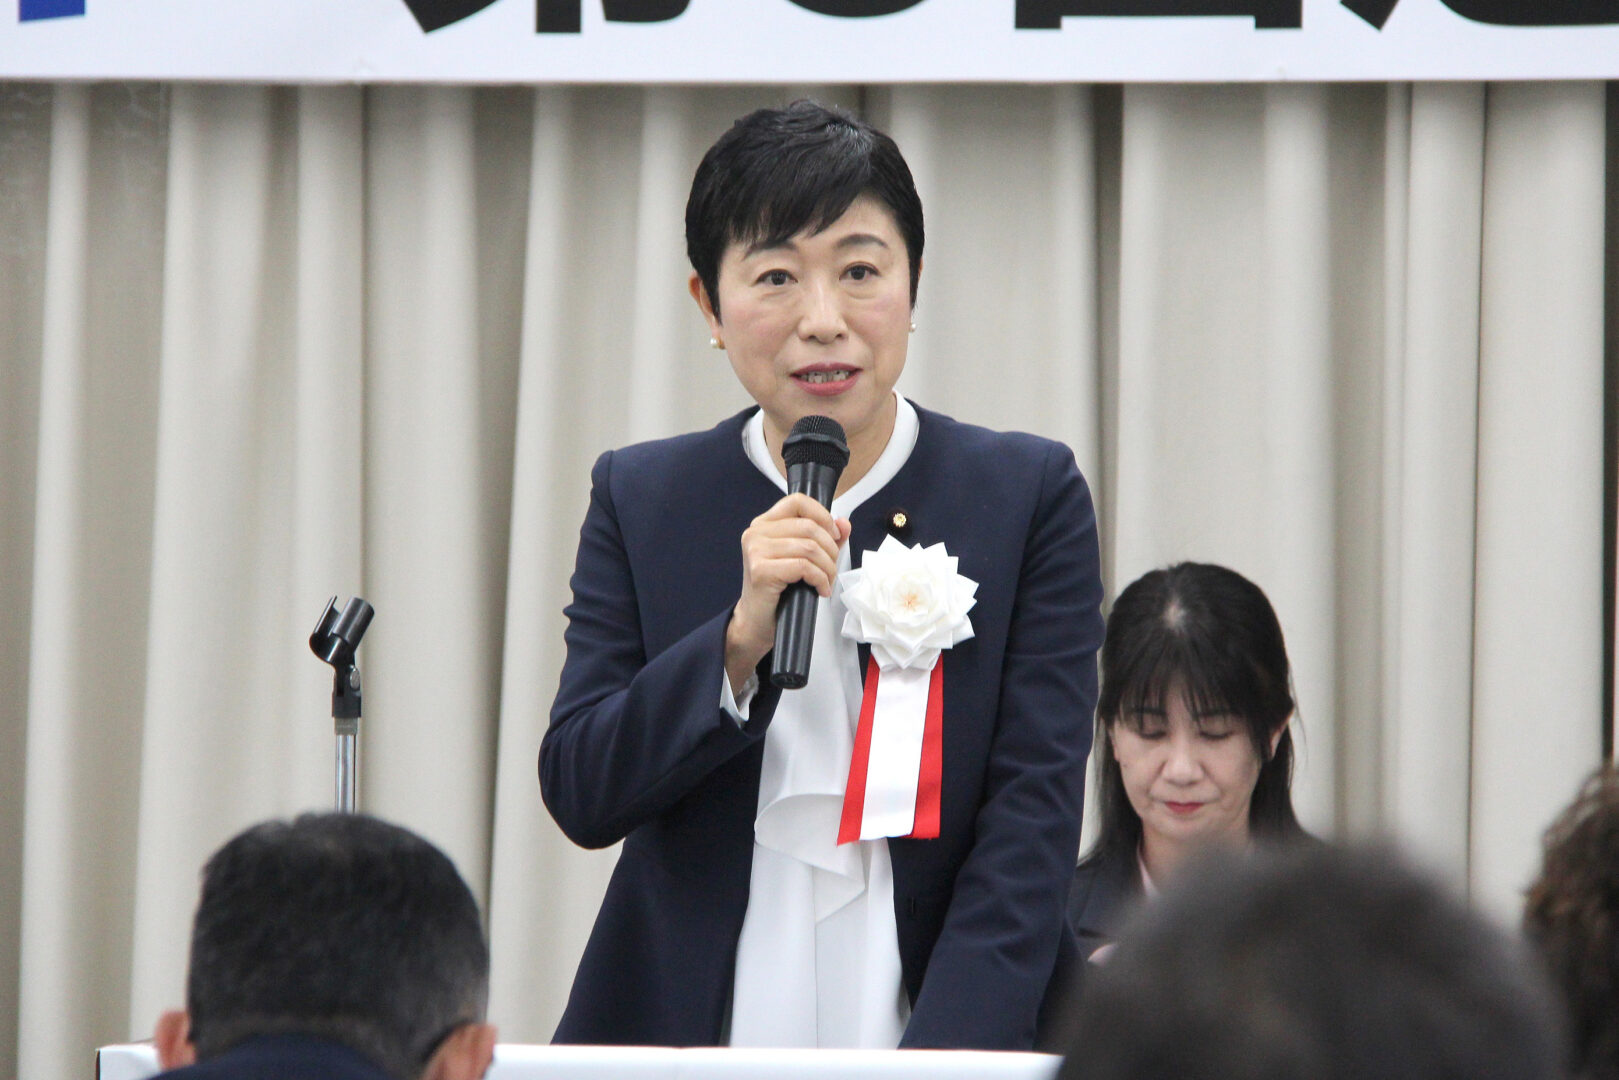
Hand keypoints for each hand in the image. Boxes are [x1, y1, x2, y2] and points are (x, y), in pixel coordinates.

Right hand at [725, 493, 850, 694]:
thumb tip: (843, 523)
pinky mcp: (761, 570)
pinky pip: (804, 567)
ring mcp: (756, 550)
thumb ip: (825, 538)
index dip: (822, 515)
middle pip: (809, 526)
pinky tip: (820, 590)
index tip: (834, 535)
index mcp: (765, 524)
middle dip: (830, 549)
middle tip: (831, 568)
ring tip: (827, 581)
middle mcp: (756, 532)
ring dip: (827, 567)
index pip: (798, 501)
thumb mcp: (803, 558)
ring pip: (809, 547)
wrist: (757, 621)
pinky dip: (820, 579)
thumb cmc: (779, 590)